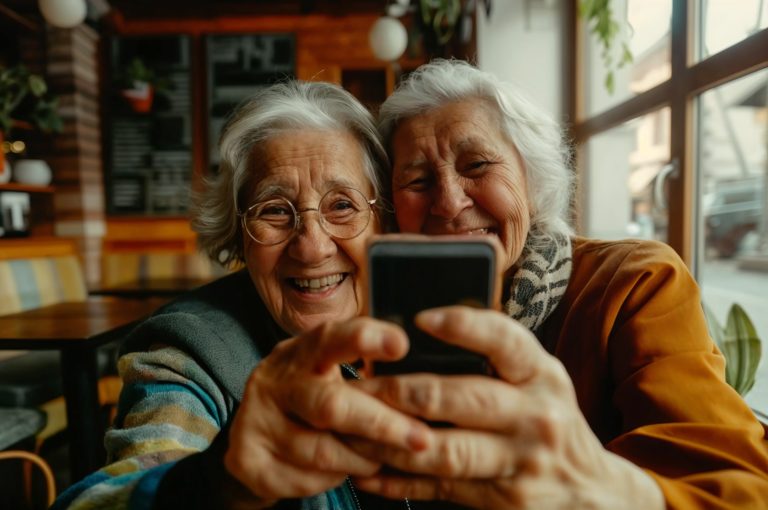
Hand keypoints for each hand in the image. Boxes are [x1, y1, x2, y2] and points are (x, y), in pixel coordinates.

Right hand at [224, 318, 432, 503]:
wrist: (253, 438)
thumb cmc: (311, 399)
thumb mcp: (331, 376)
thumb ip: (367, 376)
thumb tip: (428, 387)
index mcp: (302, 351)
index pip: (332, 338)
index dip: (365, 339)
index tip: (401, 345)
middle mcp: (274, 380)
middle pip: (331, 404)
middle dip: (382, 424)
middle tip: (421, 439)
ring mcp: (257, 419)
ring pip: (322, 450)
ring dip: (362, 460)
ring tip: (382, 459)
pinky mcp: (248, 458)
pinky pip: (305, 478)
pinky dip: (334, 479)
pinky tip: (345, 472)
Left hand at [348, 307, 663, 508]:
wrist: (593, 493)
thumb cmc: (549, 419)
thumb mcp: (540, 380)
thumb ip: (496, 358)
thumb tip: (420, 332)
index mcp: (541, 373)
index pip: (504, 340)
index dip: (462, 327)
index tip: (419, 319)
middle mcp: (535, 415)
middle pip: (459, 397)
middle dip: (400, 391)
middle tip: (358, 385)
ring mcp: (520, 462)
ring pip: (442, 449)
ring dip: (389, 439)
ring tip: (352, 426)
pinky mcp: (502, 500)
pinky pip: (440, 488)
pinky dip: (398, 482)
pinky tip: (367, 472)